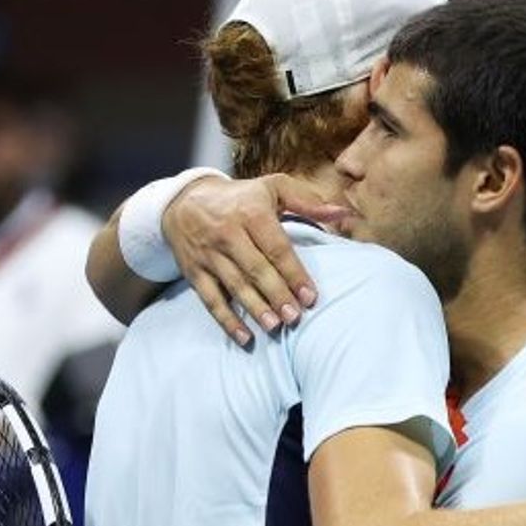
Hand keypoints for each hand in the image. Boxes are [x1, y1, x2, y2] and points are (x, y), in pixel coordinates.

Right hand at [163, 173, 347, 345]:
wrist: (184, 200)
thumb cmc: (240, 198)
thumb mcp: (272, 188)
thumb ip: (307, 201)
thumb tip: (340, 212)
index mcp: (251, 212)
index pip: (276, 247)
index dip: (294, 273)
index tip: (310, 296)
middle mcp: (228, 233)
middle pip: (256, 269)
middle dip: (276, 294)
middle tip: (295, 317)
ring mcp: (209, 255)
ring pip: (235, 285)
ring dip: (255, 308)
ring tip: (275, 326)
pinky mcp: (194, 272)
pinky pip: (211, 299)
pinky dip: (227, 320)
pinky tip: (245, 337)